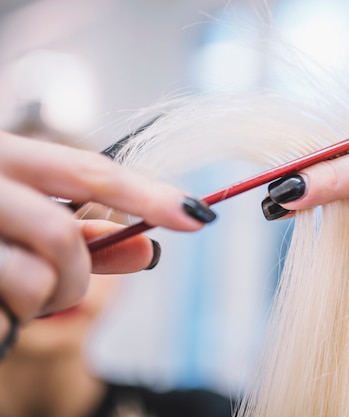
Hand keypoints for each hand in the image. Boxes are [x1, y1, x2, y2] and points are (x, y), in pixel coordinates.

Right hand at [0, 131, 214, 348]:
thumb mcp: (19, 207)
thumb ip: (82, 231)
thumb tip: (150, 248)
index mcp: (0, 154)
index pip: (87, 172)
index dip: (148, 195)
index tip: (198, 216)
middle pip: (61, 236)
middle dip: (80, 272)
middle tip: (67, 282)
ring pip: (34, 282)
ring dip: (42, 300)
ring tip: (17, 291)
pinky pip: (2, 317)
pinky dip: (8, 320)